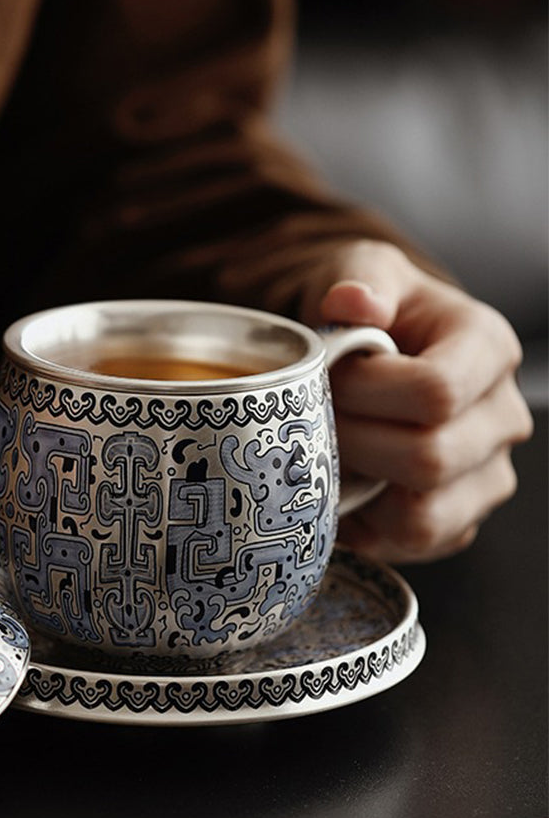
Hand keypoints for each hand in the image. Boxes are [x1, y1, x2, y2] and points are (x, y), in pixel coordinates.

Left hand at [300, 241, 532, 562]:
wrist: (376, 354)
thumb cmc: (372, 313)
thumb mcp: (361, 272)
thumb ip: (358, 278)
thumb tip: (353, 302)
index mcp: (488, 350)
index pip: (436, 393)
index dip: (366, 393)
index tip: (332, 375)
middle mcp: (501, 417)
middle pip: (428, 459)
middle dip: (353, 442)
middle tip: (315, 420)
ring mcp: (486, 476)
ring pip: (423, 516)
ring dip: (358, 488)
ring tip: (328, 451)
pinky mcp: (458, 520)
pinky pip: (411, 545)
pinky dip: (365, 524)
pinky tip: (343, 485)